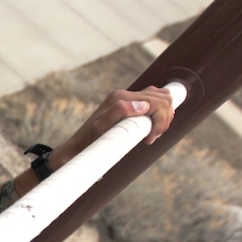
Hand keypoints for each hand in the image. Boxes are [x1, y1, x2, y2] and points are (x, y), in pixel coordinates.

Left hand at [52, 86, 174, 166]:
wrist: (77, 147)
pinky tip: (150, 128)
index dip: (161, 121)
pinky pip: (154, 101)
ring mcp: (127, 98)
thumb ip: (119, 112)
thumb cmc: (88, 141)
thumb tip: (143, 105)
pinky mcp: (128, 104)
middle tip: (151, 137)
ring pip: (162, 97)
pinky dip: (160, 113)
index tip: (150, 139)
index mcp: (120, 98)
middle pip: (163, 98)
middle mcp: (124, 94)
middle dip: (164, 119)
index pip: (158, 102)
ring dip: (164, 116)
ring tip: (151, 133)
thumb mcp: (101, 128)